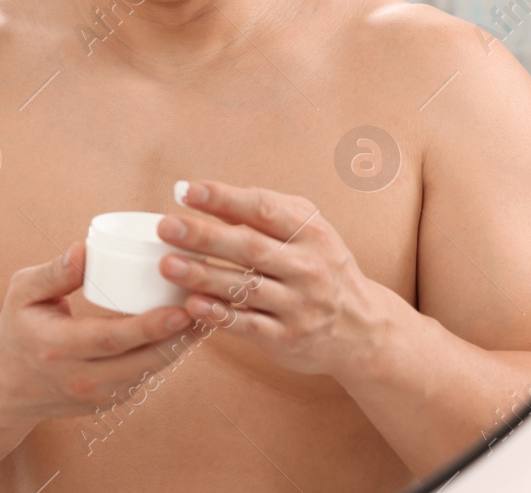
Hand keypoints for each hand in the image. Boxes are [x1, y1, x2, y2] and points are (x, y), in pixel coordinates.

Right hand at [0, 242, 193, 425]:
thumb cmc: (18, 327)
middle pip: (142, 359)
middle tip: (208, 307)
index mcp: (58, 347)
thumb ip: (54, 273)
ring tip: (206, 314)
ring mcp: (98, 395)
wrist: (7, 384)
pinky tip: (185, 331)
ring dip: (180, 345)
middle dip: (180, 335)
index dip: (151, 326)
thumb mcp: (22, 293)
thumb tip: (85, 248)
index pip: (112, 339)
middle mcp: (81, 377)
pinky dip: (167, 354)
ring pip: (150, 371)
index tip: (181, 308)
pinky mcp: (110, 402)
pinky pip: (146, 376)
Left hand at [158, 180, 400, 377]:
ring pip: (245, 287)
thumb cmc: (321, 267)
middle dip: (204, 236)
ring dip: (203, 276)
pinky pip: (248, 325)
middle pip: (250, 248)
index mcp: (311, 233)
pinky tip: (191, 304)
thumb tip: (203, 193)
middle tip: (166, 227)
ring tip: (167, 265)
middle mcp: (308, 268)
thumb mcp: (307, 231)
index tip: (186, 191)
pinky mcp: (288, 338)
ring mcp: (300, 306)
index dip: (224, 198)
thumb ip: (263, 209)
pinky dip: (219, 314)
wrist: (364, 330)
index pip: (264, 209)